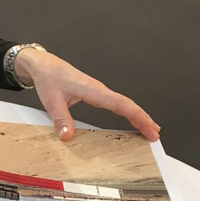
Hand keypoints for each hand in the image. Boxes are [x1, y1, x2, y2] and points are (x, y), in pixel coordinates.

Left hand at [14, 49, 160, 141]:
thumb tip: (68, 136)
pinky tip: (131, 120)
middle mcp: (99, 89)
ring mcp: (98, 91)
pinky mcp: (95, 93)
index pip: (121, 104)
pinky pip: (116, 103)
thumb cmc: (49, 77)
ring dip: (137, 116)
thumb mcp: (51, 100)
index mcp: (92, 90)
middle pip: (127, 105)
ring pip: (123, 103)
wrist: (44, 64)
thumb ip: (60, 118)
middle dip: (143, 119)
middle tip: (155, 136)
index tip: (150, 128)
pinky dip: (127, 112)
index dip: (138, 117)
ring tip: (149, 130)